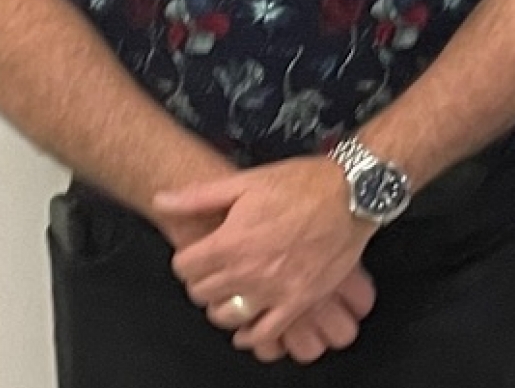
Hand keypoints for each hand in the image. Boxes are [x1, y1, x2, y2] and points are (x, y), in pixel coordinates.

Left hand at [154, 156, 374, 358]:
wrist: (353, 193)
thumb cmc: (304, 184)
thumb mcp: (247, 181)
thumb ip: (199, 196)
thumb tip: (161, 200)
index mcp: (231, 241)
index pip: (184, 267)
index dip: (188, 259)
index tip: (199, 254)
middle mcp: (248, 270)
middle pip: (201, 292)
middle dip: (203, 280)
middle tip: (217, 270)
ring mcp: (274, 289)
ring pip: (226, 316)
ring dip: (222, 306)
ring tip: (232, 292)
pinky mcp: (299, 299)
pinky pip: (265, 331)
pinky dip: (251, 334)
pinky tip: (249, 325)